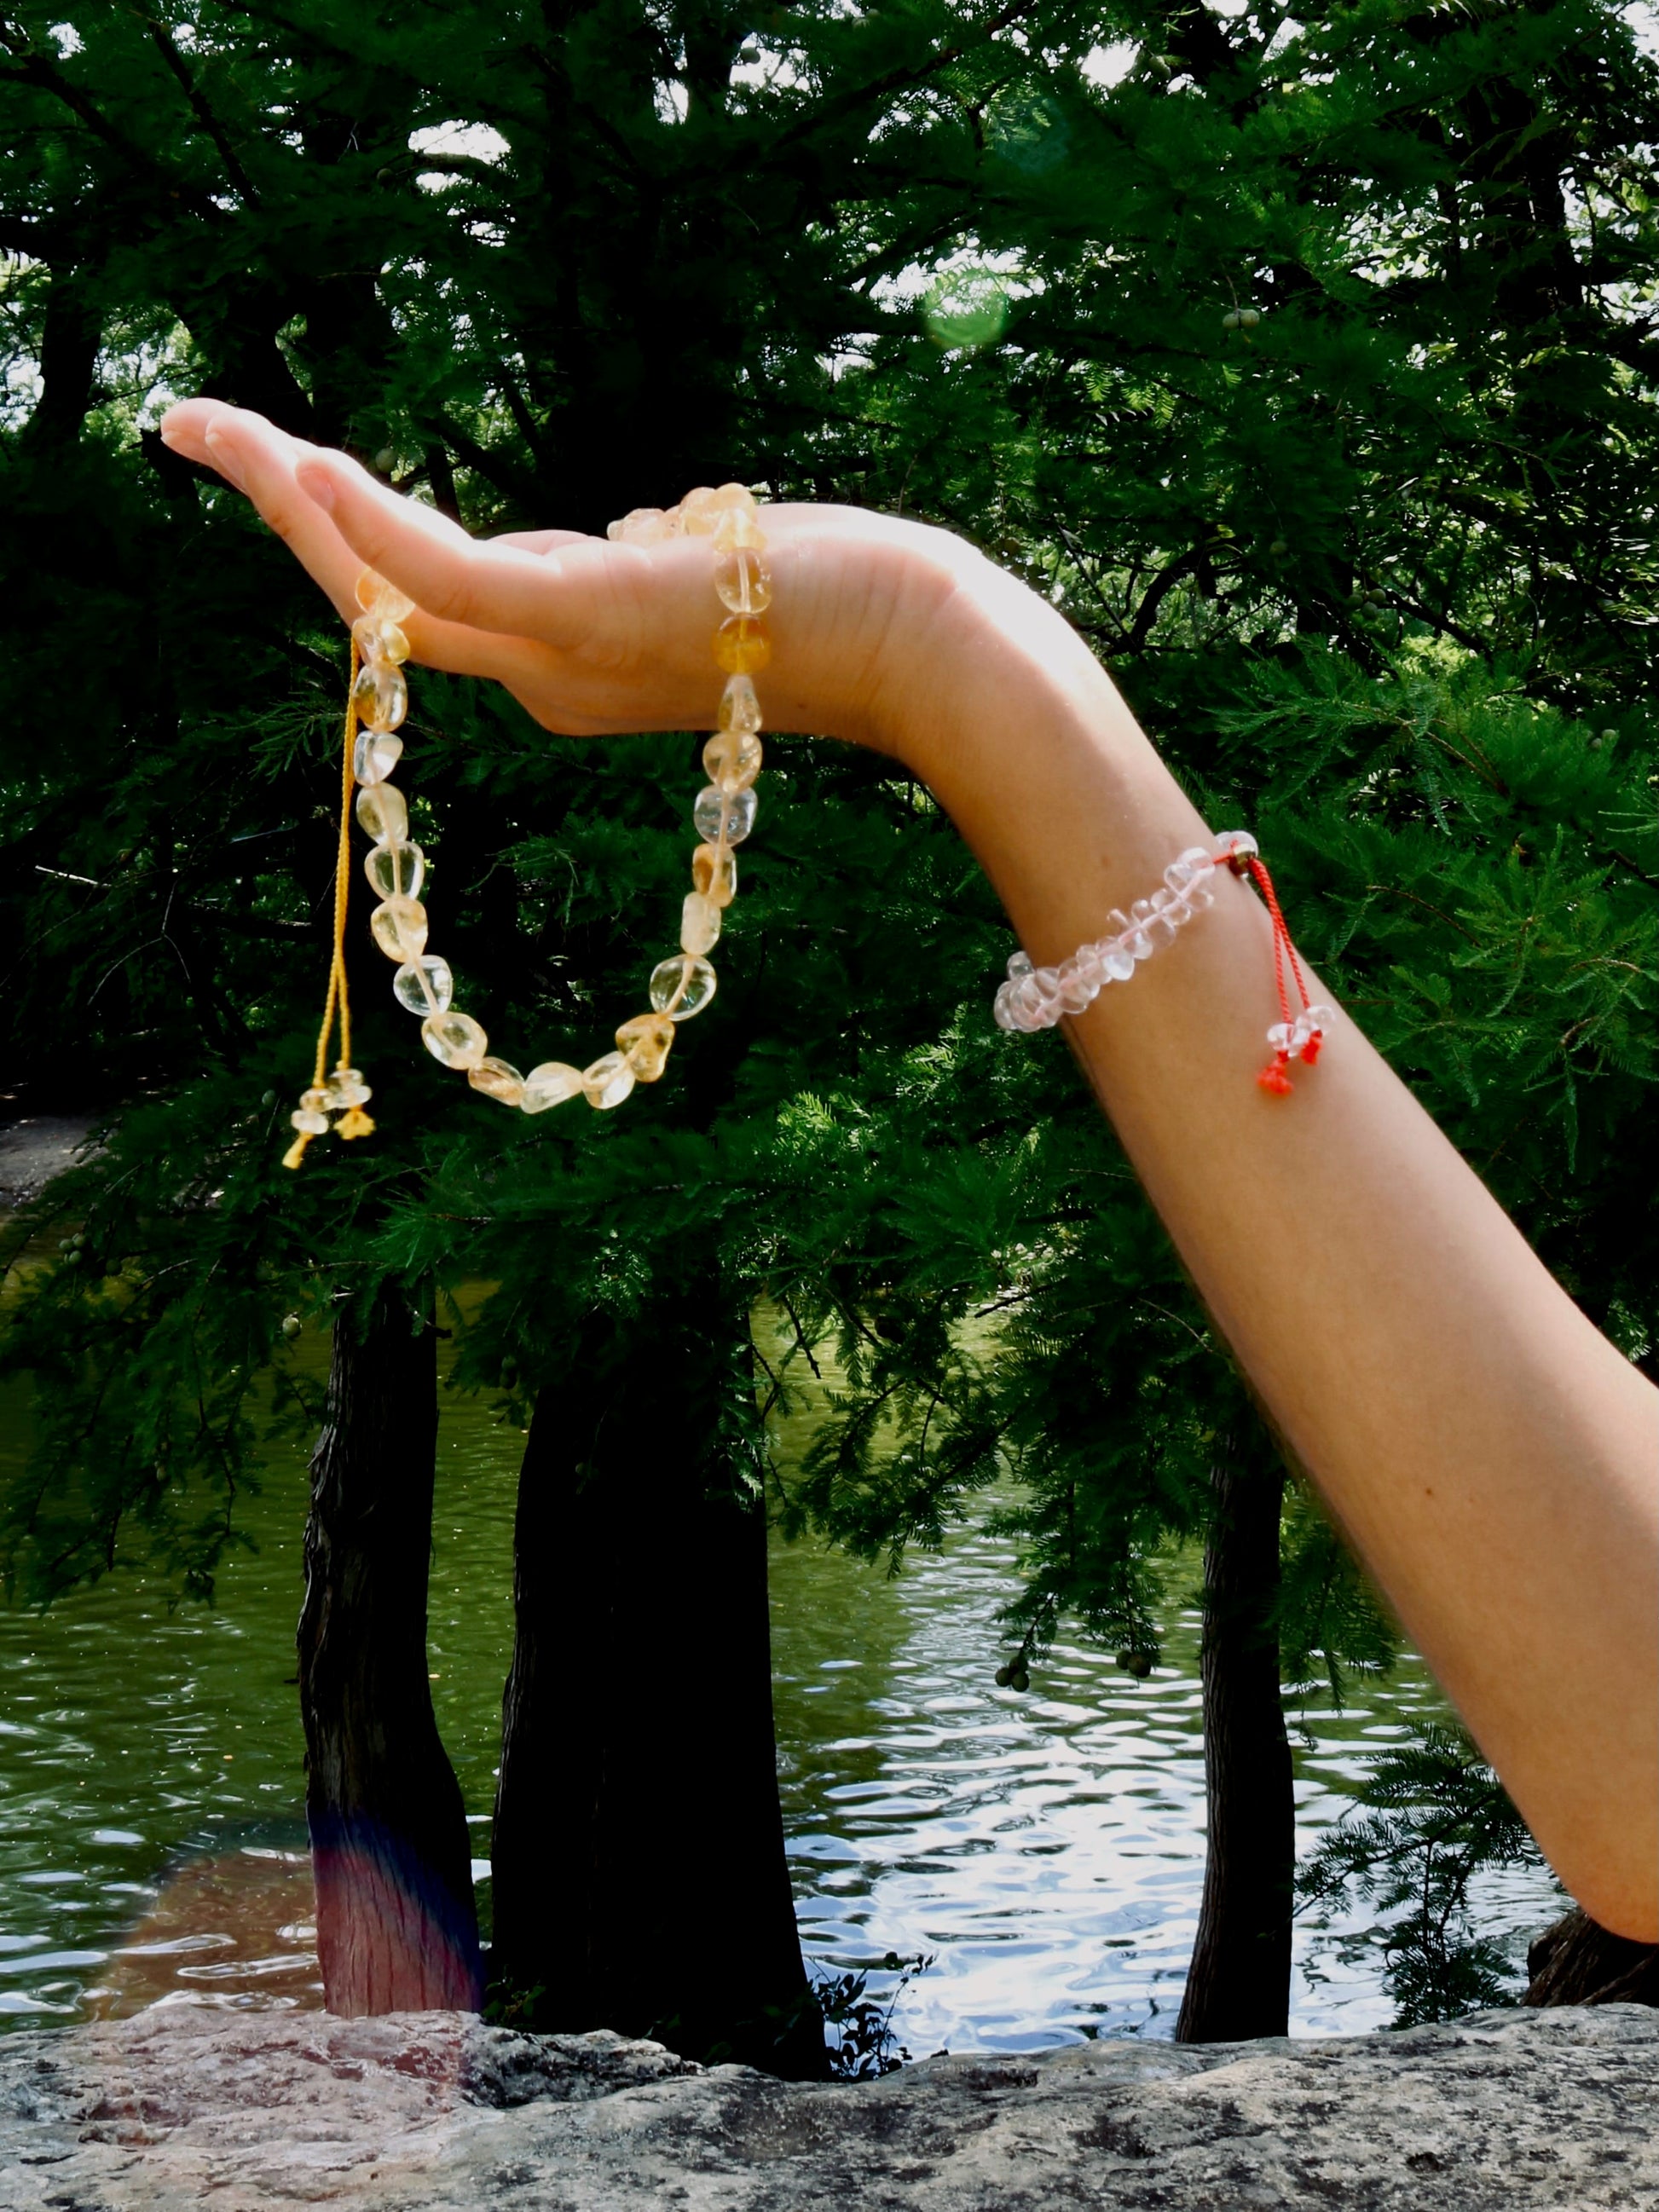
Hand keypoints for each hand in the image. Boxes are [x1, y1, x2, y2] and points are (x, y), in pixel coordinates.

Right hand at [157, 400, 1020, 764]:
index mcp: (567, 670)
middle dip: (281, 516)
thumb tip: (603, 533)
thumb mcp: (699, 577)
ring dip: (291, 502)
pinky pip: (451, 575)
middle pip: (380, 603)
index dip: (340, 543)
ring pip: (390, 590)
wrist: (921, 642)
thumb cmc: (834, 603)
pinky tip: (305, 465)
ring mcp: (563, 662)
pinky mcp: (591, 619)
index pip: (423, 603)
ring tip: (204, 426)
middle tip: (186, 426)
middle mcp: (546, 683)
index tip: (282, 468)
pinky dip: (372, 527)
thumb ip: (629, 565)